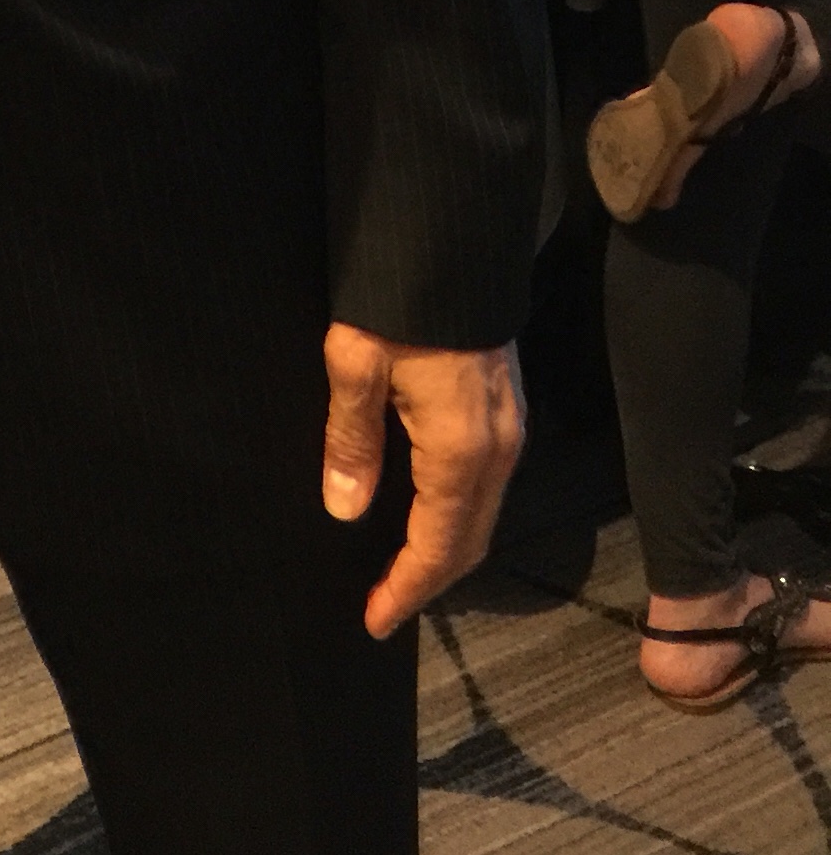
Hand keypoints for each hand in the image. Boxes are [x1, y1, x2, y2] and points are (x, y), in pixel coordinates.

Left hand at [322, 322, 524, 637]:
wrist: (449, 234)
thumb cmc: (396, 299)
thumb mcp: (355, 364)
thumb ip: (351, 442)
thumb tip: (345, 509)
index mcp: (462, 450)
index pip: (438, 546)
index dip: (407, 589)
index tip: (374, 620)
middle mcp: (499, 449)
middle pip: (468, 540)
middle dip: (428, 580)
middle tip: (383, 605)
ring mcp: (510, 426)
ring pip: (480, 512)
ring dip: (444, 547)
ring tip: (399, 568)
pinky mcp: (506, 405)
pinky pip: (485, 482)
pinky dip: (456, 512)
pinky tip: (424, 509)